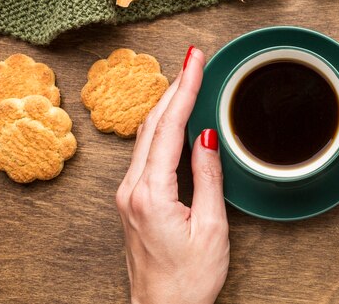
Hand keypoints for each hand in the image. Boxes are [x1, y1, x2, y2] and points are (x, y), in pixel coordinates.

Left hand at [115, 48, 228, 303]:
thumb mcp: (210, 228)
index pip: (169, 127)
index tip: (195, 61)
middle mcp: (132, 189)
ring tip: (188, 79)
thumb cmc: (188, 280)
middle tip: (194, 59)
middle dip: (175, 86)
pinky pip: (146, 152)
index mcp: (151, 193)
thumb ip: (207, 177)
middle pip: (153, 124)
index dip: (185, 88)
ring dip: (168, 104)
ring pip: (147, 135)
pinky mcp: (133, 200)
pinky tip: (175, 118)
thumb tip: (206, 136)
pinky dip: (163, 127)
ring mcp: (128, 194)